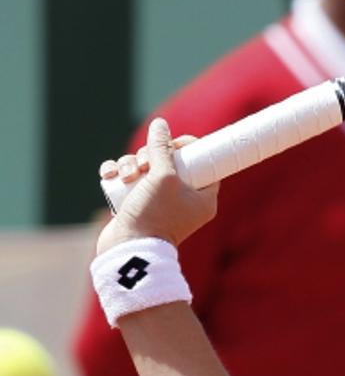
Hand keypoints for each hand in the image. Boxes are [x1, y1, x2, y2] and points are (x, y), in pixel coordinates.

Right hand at [96, 118, 218, 254]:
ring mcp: (158, 203)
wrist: (127, 251)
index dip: (187, 148)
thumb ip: (162, 148)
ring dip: (130, 163)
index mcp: (203, 197)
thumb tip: (160, 124)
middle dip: (151, 156)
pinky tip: (110, 174)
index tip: (173, 143)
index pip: (204, 163)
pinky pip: (127, 180)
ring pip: (144, 168)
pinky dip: (117, 173)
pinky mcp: (136, 205)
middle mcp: (183, 200)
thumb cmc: (153, 215)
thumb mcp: (163, 176)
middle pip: (169, 162)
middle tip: (144, 164)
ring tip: (125, 175)